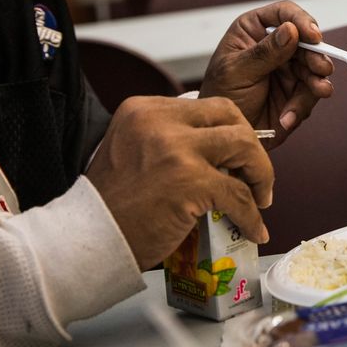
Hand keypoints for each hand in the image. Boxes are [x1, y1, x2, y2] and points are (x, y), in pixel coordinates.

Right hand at [86, 96, 273, 268]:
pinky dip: (251, 215)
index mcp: (144, 109)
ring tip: (259, 198)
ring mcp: (177, 149)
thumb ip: (169, 140)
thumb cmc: (110, 206)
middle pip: (231, 117)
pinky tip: (252, 228)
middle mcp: (160, 120)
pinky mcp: (190, 182)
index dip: (230, 130)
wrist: (86, 240)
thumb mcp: (132, 150)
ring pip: (244, 146)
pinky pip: (238, 195)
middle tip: (254, 173)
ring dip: (260, 174)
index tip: (238, 155)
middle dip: (251, 145)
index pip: (207, 106)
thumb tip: (219, 151)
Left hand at [199, 1, 334, 141]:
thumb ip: (264, 53)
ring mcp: (287, 68)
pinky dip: (303, 106)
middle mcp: (274, 46)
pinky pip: (311, 93)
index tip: (313, 36)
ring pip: (314, 66)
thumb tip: (291, 30)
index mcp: (253, 31)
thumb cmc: (222, 96)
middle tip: (321, 69)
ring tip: (319, 91)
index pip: (283, 13)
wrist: (227, 133)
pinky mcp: (296, 90)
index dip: (301, 20)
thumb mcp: (237, 72)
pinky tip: (287, 118)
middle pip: (306, 40)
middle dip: (316, 56)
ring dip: (317, 81)